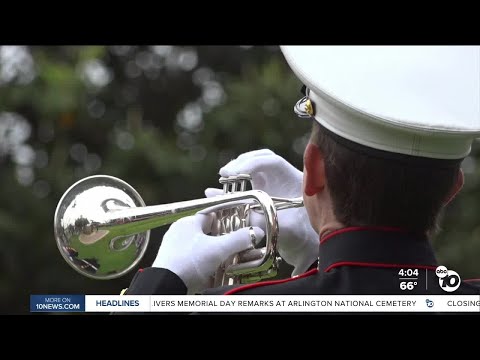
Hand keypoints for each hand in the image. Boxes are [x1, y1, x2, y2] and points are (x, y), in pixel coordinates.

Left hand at [152, 213, 263, 293]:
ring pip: (201, 247)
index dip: (226, 216)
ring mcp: (175, 249)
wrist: (166, 287)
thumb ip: (239, 239)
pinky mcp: (175, 265)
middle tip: (236, 244)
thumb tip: (257, 232)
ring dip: (215, 253)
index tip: (239, 221)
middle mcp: (179, 233)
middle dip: (222, 238)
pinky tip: (214, 271)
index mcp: (187, 222)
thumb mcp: (218, 249)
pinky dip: (206, 265)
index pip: (210, 213)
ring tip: (228, 259)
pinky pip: (195, 261)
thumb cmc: (188, 262)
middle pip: (207, 231)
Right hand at [205, 149, 318, 275]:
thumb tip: (235, 210)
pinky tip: (226, 186)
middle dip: (242, 162)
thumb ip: (257, 219)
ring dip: (239, 167)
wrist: (305, 244)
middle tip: (225, 173)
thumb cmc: (298, 235)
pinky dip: (238, 178)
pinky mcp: (266, 188)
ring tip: (224, 176)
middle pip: (263, 158)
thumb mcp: (281, 229)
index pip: (272, 161)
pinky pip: (251, 176)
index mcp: (295, 181)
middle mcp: (285, 176)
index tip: (235, 172)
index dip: (253, 163)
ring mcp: (275, 181)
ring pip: (256, 164)